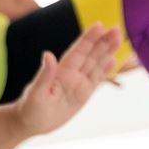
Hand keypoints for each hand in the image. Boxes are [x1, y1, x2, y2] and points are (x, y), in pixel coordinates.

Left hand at [11, 24, 119, 138]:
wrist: (31, 123)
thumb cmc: (30, 108)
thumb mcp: (35, 94)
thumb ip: (44, 75)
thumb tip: (48, 55)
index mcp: (61, 71)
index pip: (78, 51)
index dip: (88, 38)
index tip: (99, 25)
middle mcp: (72, 74)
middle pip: (91, 55)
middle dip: (103, 42)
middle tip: (117, 28)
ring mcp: (78, 84)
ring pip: (96, 64)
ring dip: (107, 52)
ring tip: (118, 38)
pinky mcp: (83, 95)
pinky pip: (96, 80)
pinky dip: (105, 70)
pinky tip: (113, 60)